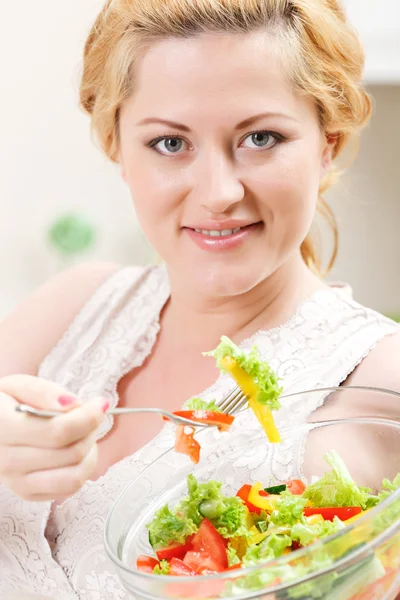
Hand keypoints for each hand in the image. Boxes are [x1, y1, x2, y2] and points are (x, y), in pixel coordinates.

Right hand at [0, 375, 107, 500]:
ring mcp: (17, 483)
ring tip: (84, 433)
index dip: (88, 417)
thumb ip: (44, 391)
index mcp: (3, 429)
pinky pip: (68, 489)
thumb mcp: (16, 385)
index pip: (59, 431)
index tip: (100, 403)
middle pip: (72, 453)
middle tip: (90, 415)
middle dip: (91, 430)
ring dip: (90, 452)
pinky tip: (76, 450)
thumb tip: (73, 404)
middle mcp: (8, 462)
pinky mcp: (27, 494)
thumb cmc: (3, 404)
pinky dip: (82, 469)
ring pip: (74, 477)